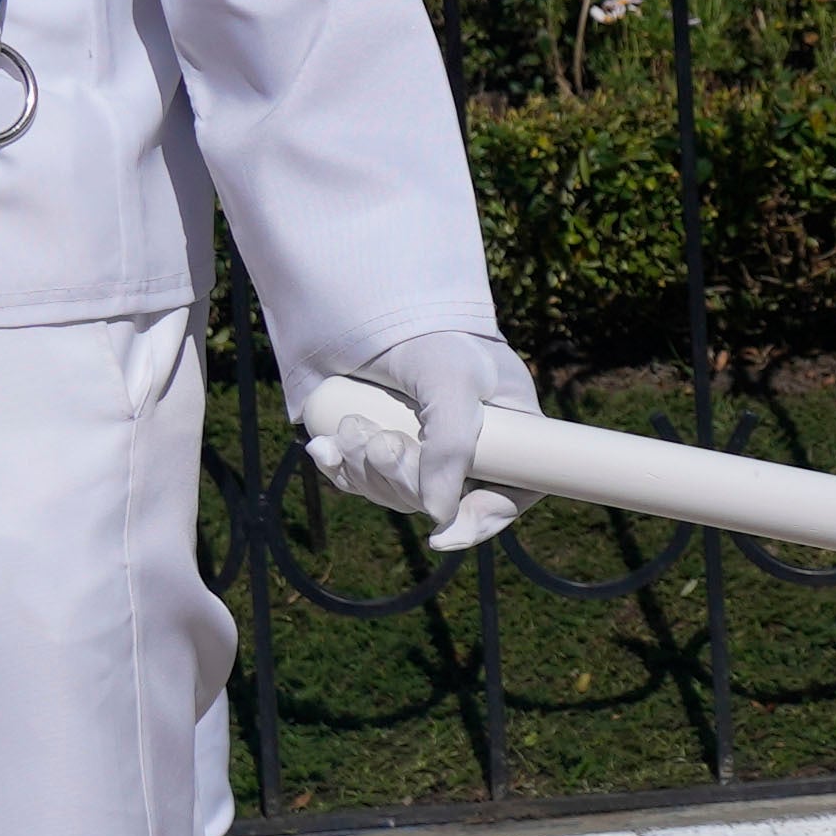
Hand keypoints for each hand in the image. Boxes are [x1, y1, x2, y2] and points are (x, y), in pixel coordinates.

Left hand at [317, 330, 530, 551]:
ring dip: (365, 470)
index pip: (512, 493)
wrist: (381, 300)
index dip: (481, 520)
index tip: (442, 535)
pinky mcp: (385, 441)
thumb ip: (452, 445)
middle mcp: (472, 445)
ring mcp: (426, 447)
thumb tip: (436, 517)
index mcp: (511, 432)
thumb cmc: (435, 334)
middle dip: (400, 481)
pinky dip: (341, 467)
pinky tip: (324, 448)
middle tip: (375, 442)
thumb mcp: (451, 382)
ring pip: (397, 492)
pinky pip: (364, 478)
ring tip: (348, 430)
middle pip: (441, 500)